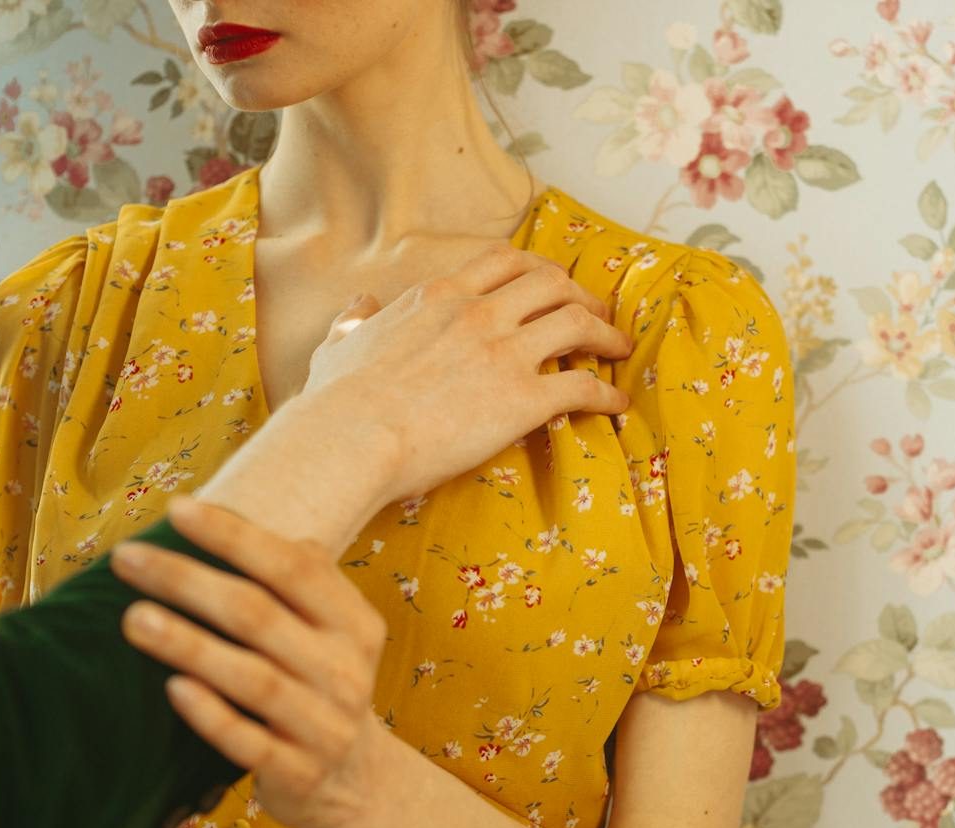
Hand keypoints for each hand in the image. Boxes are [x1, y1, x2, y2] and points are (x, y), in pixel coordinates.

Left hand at [113, 496, 394, 827]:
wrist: (355, 779)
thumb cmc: (321, 684)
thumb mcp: (331, 629)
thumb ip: (300, 578)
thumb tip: (237, 518)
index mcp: (354, 624)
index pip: (293, 568)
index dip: (234, 536)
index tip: (176, 510)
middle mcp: (345, 670)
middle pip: (259, 616)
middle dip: (187, 581)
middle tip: (127, 559)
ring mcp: (324, 725)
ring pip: (251, 677)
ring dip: (188, 644)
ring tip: (132, 618)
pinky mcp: (297, 772)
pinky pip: (246, 741)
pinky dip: (210, 714)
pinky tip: (171, 688)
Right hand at [303, 244, 633, 501]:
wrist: (350, 439)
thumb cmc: (337, 402)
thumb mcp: (341, 346)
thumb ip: (356, 321)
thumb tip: (359, 305)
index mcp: (438, 296)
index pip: (503, 261)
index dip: (537, 269)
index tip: (551, 284)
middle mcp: (477, 313)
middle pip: (551, 282)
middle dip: (581, 294)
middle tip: (596, 314)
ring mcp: (503, 353)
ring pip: (577, 322)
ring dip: (604, 334)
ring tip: (617, 348)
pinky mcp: (522, 398)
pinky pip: (581, 387)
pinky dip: (606, 393)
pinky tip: (617, 402)